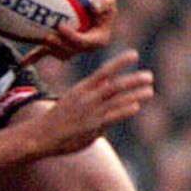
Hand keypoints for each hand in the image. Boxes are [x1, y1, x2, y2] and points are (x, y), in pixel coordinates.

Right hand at [34, 49, 152, 156]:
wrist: (40, 136)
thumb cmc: (56, 122)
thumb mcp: (71, 104)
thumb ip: (90, 102)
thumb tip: (106, 107)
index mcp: (81, 89)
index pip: (104, 72)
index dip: (119, 62)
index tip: (134, 55)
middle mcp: (87, 98)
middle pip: (115, 85)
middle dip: (133, 79)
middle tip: (149, 76)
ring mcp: (90, 112)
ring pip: (116, 99)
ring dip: (135, 94)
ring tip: (149, 90)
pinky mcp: (92, 126)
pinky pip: (111, 116)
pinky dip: (124, 110)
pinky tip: (136, 106)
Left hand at [35, 0, 116, 59]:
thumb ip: (103, 0)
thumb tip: (95, 7)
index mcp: (99, 39)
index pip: (85, 43)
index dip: (72, 38)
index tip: (61, 26)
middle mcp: (85, 45)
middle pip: (71, 51)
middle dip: (59, 46)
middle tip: (47, 36)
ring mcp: (71, 45)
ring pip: (59, 53)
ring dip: (48, 50)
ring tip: (40, 39)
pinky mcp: (59, 42)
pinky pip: (46, 52)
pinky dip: (35, 57)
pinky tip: (23, 63)